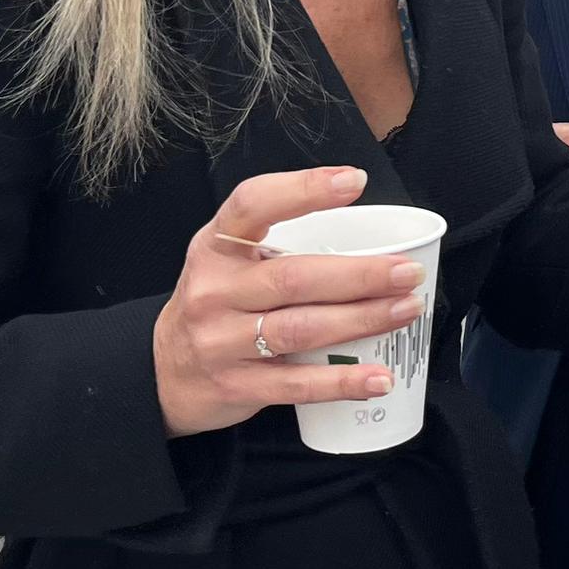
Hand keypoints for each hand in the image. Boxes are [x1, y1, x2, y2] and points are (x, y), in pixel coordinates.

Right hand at [152, 165, 425, 438]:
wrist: (162, 372)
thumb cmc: (217, 303)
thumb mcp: (228, 260)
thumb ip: (278, 243)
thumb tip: (368, 236)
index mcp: (215, 246)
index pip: (253, 204)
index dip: (304, 189)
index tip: (355, 181)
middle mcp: (214, 290)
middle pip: (293, 276)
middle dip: (358, 273)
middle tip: (406, 271)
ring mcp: (221, 341)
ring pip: (300, 328)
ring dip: (361, 320)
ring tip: (406, 310)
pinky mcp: (235, 386)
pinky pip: (296, 385)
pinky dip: (341, 382)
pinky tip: (378, 378)